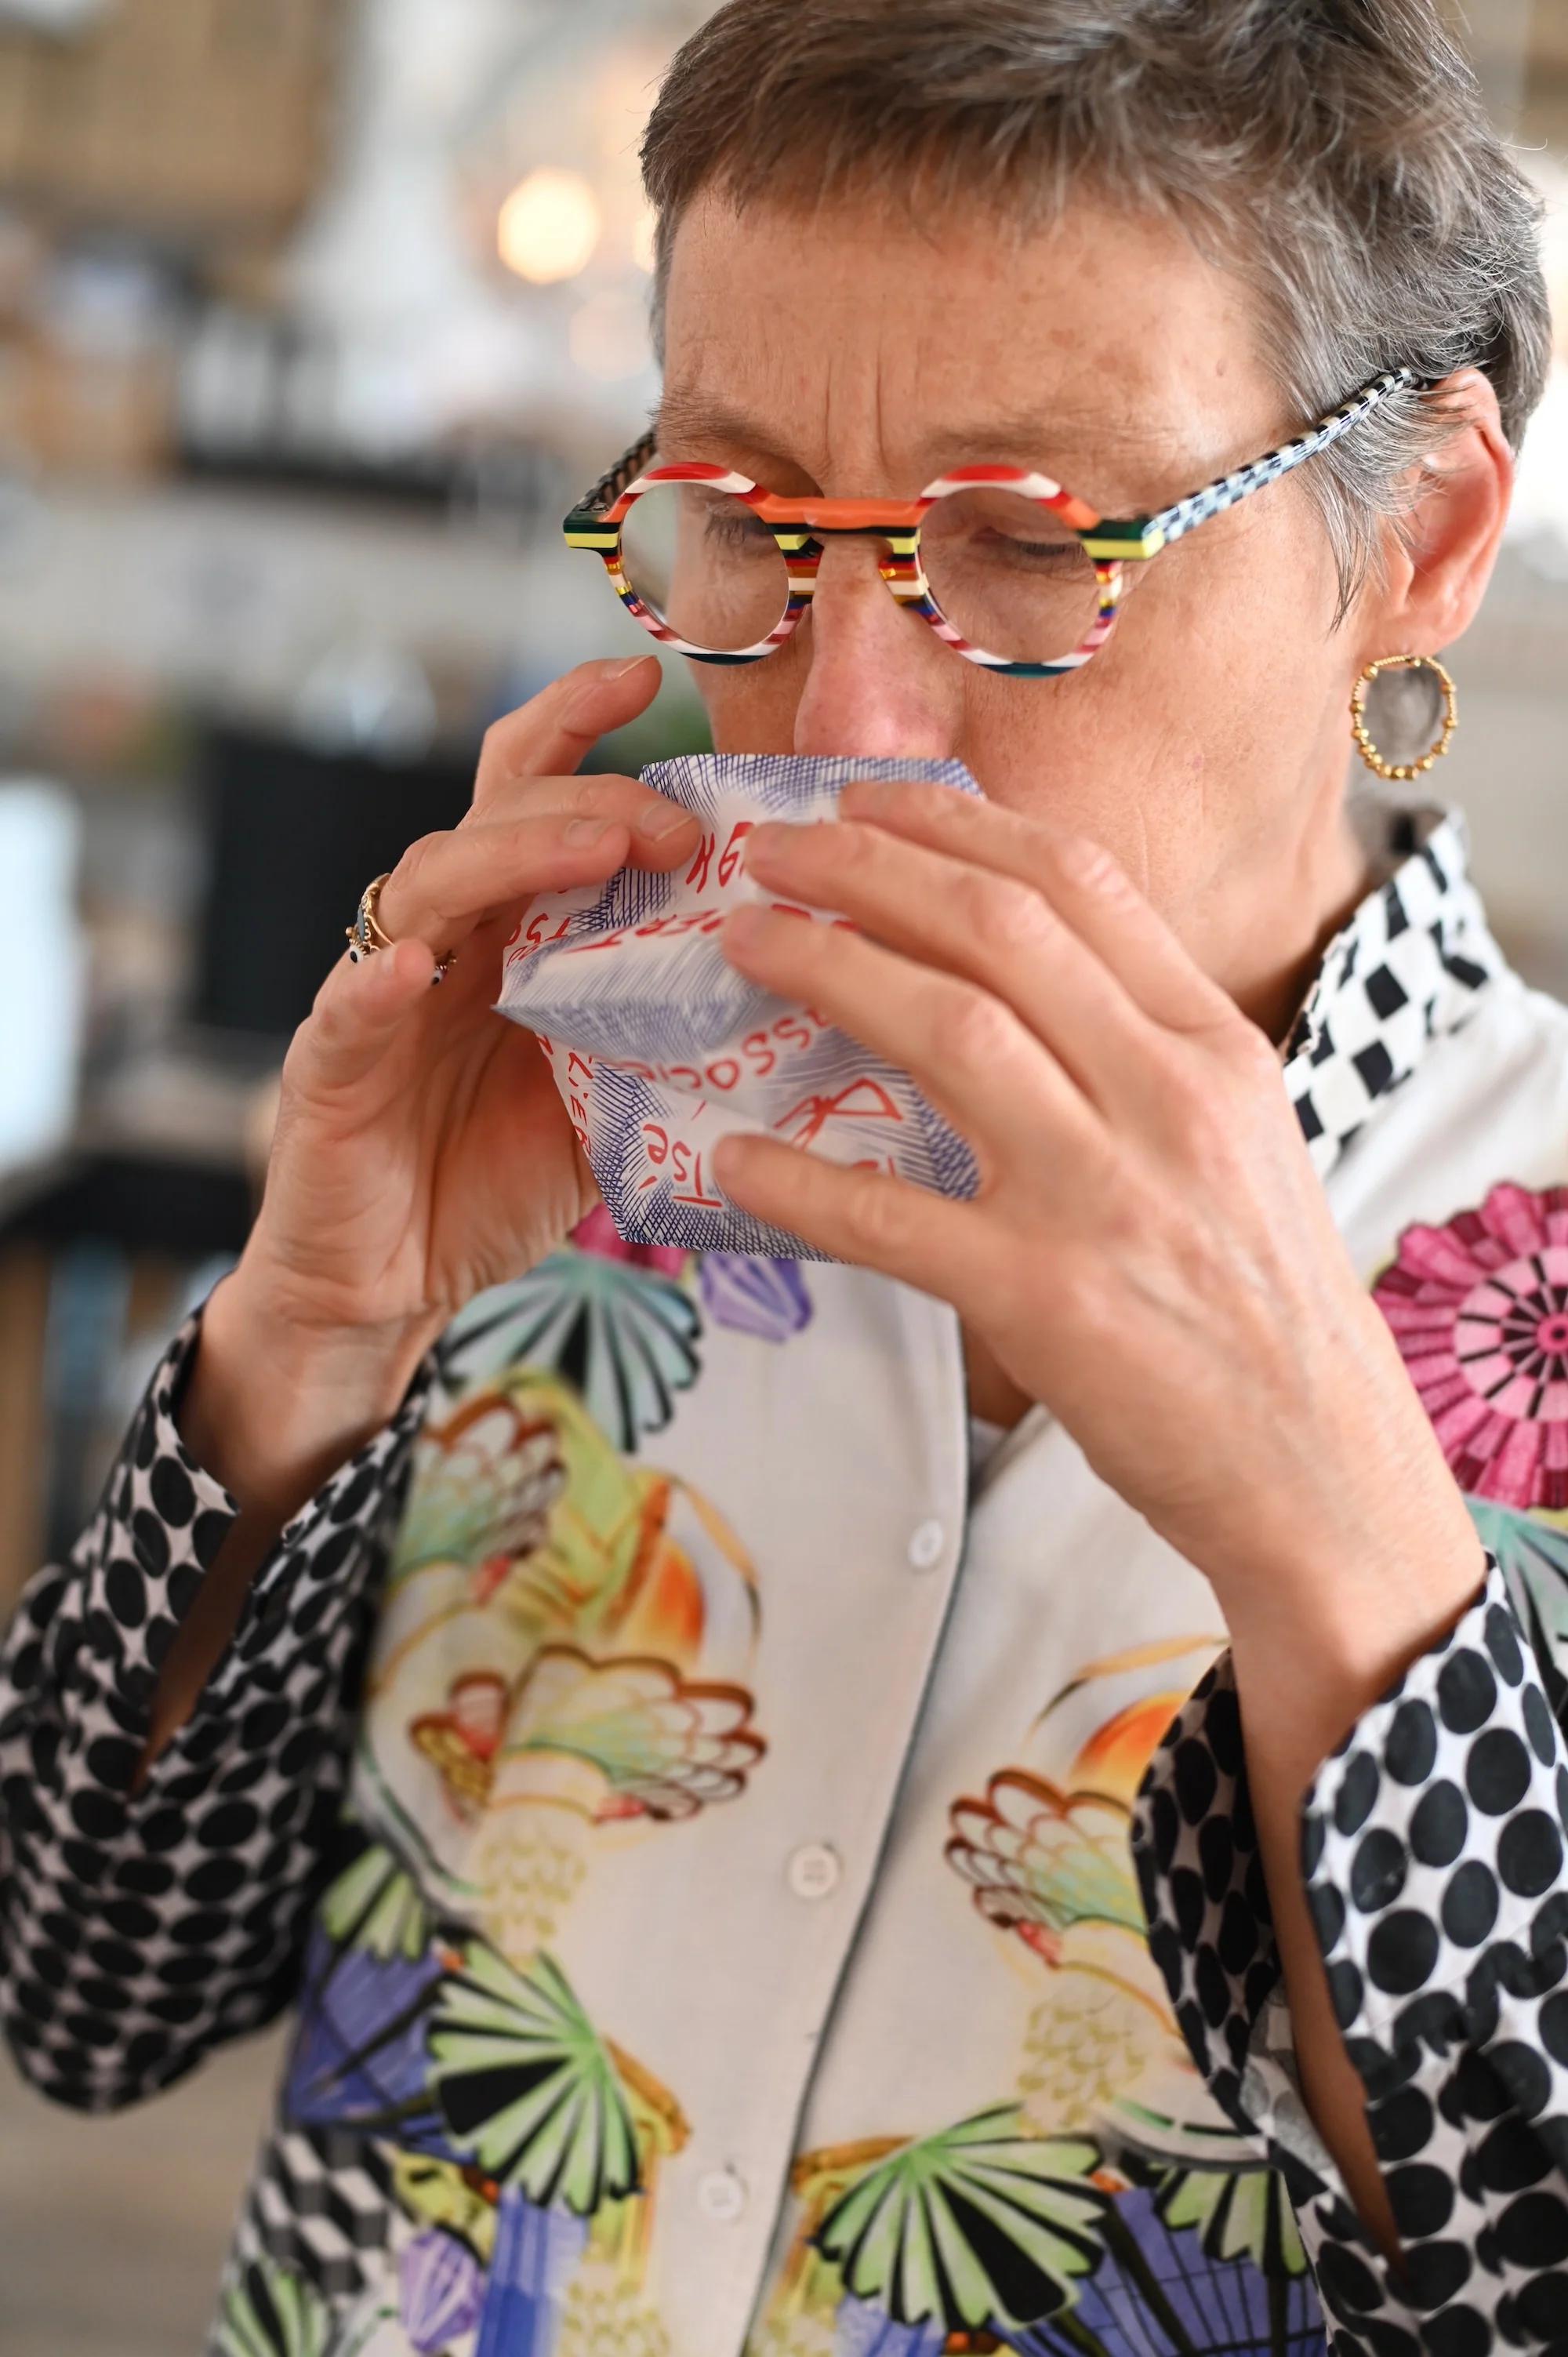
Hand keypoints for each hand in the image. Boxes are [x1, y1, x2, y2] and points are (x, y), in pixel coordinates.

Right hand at [225, 654, 697, 1368]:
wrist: (395, 1280)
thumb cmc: (499, 1176)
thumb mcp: (615, 1098)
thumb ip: (672, 1033)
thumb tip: (799, 993)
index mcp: (510, 929)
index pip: (536, 797)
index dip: (578, 726)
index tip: (647, 677)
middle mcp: (446, 939)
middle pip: (495, 820)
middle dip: (586, 800)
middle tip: (672, 824)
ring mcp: (382, 992)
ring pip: (429, 886)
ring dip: (509, 859)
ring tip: (590, 853)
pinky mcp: (330, 1066)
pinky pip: (347, 1010)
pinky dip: (376, 984)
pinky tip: (410, 971)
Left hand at [715, 781, 1482, 1675]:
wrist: (1315, 1464)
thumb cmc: (1262, 1301)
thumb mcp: (1237, 1137)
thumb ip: (1141, 1051)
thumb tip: (1011, 974)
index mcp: (1214, 1047)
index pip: (1079, 885)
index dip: (958, 826)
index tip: (871, 803)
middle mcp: (1167, 1098)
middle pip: (998, 931)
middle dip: (870, 869)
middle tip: (774, 851)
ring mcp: (1105, 1196)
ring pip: (947, 1033)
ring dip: (828, 971)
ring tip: (746, 944)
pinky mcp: (1043, 1299)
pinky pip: (891, 1219)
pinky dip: (800, 1182)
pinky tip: (730, 1156)